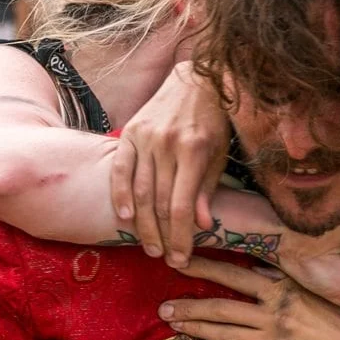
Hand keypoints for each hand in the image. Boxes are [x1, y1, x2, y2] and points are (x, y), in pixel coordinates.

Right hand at [111, 61, 230, 266]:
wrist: (195, 81)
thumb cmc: (213, 122)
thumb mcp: (219, 154)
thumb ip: (207, 189)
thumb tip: (202, 226)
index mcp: (194, 150)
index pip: (181, 206)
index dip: (181, 237)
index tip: (182, 258)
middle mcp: (167, 143)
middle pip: (159, 203)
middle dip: (163, 236)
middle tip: (166, 259)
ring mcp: (145, 137)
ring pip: (139, 191)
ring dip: (142, 224)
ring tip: (149, 247)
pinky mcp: (130, 132)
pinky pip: (120, 169)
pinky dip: (120, 194)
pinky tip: (124, 217)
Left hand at [161, 257, 339, 339]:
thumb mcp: (316, 292)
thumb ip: (285, 282)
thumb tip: (257, 270)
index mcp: (286, 288)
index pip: (239, 274)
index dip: (208, 267)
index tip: (185, 260)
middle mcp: (275, 309)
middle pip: (223, 302)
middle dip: (190, 300)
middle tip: (163, 301)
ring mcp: (271, 337)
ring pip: (223, 328)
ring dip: (193, 323)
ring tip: (170, 319)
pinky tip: (196, 337)